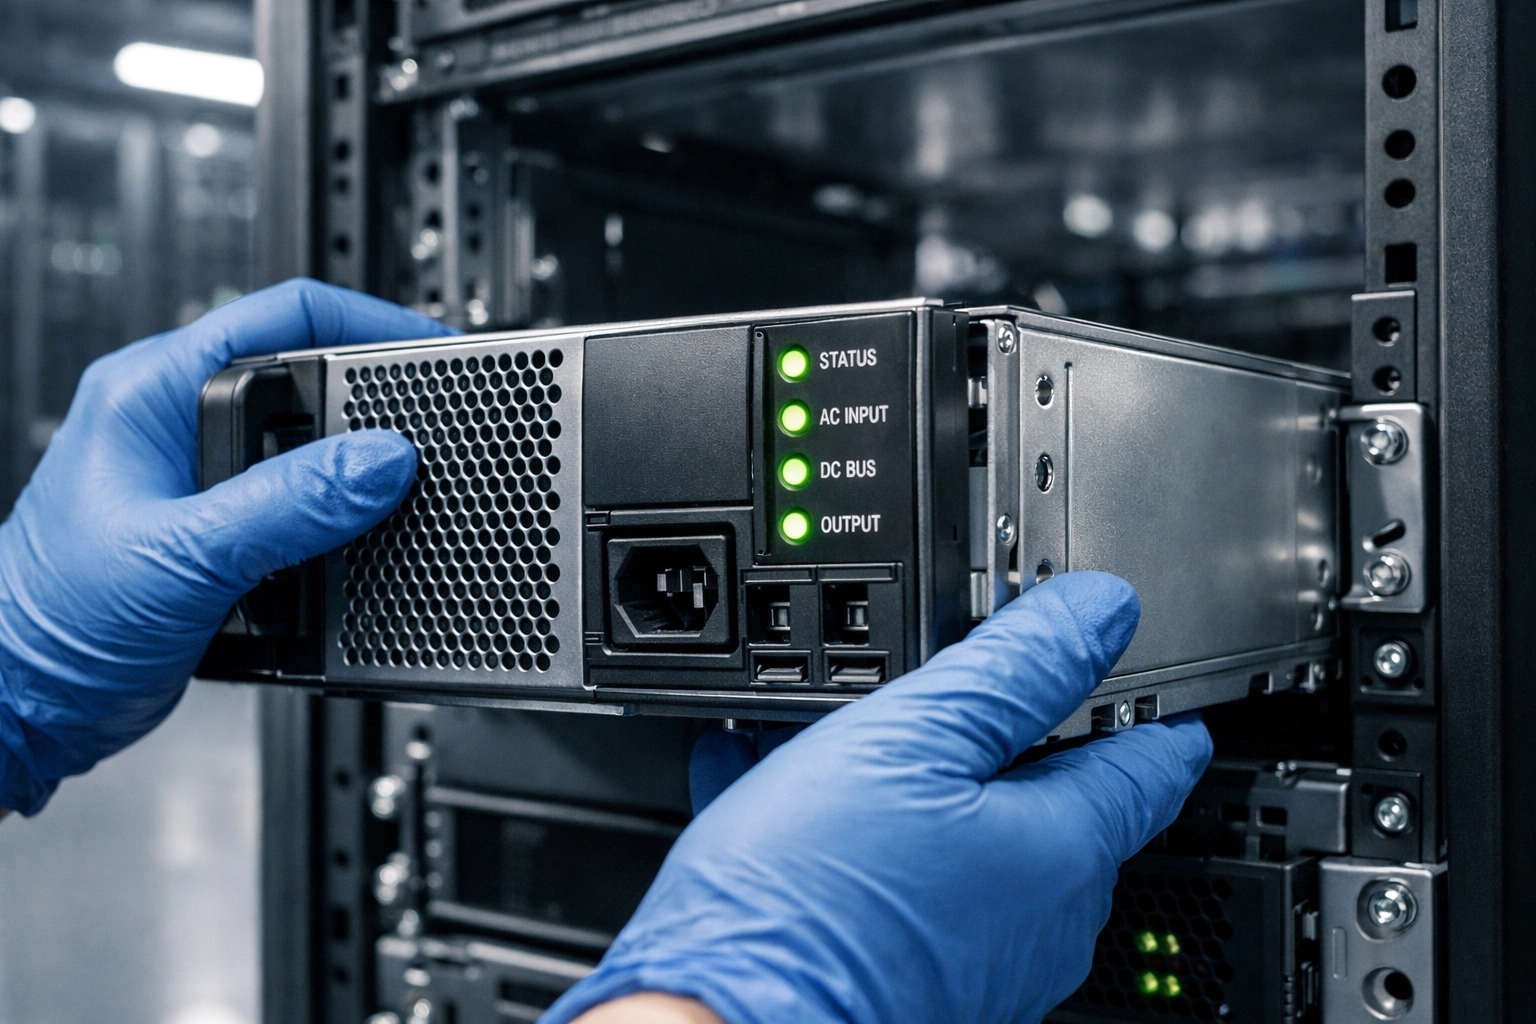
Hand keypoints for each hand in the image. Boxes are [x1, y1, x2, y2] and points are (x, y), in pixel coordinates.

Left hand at [0, 279, 449, 814]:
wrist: (26, 706)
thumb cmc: (53, 622)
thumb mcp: (187, 554)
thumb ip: (292, 504)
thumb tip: (383, 460)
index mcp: (151, 391)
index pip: (284, 316)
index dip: (369, 328)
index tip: (435, 358)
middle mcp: (176, 422)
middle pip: (306, 381)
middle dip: (372, 407)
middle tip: (429, 434)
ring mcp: (199, 478)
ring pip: (308, 449)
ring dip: (353, 473)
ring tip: (399, 491)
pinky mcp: (218, 531)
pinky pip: (299, 506)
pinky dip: (335, 523)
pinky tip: (354, 544)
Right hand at [549, 571, 1211, 1023]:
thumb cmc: (811, 906)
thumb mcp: (910, 738)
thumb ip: (1014, 669)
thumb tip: (1098, 612)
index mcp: (1061, 848)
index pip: (1154, 762)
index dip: (1154, 700)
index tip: (1152, 674)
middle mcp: (1038, 918)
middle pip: (1061, 802)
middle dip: (1021, 736)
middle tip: (977, 682)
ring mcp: (977, 960)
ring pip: (969, 839)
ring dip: (926, 781)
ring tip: (850, 733)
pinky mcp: (911, 980)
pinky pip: (903, 882)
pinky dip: (864, 832)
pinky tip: (786, 798)